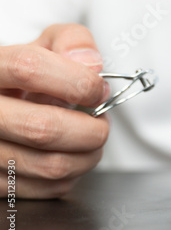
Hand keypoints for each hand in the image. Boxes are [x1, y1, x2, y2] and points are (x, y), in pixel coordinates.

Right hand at [0, 24, 109, 198]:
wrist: (1, 102)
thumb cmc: (26, 76)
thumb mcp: (44, 45)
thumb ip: (71, 41)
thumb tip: (91, 64)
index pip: (29, 68)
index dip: (76, 81)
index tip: (98, 90)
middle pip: (42, 128)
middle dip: (91, 128)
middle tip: (101, 121)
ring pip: (51, 166)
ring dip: (89, 155)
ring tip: (91, 138)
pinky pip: (50, 188)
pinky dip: (74, 174)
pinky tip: (71, 155)